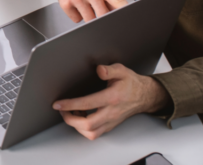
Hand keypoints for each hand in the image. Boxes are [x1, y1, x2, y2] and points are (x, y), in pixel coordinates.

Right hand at [36, 0, 126, 21]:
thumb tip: (120, 12)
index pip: (118, 1)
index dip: (124, 12)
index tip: (127, 18)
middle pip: (104, 15)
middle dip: (104, 16)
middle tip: (99, 9)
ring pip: (90, 20)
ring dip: (89, 16)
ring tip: (85, 3)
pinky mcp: (65, 4)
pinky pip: (77, 19)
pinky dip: (77, 15)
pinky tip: (75, 4)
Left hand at [53, 63, 170, 139]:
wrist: (144, 96)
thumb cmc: (131, 83)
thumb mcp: (122, 71)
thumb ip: (109, 70)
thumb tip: (99, 70)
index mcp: (112, 98)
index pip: (88, 104)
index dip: (70, 105)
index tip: (58, 104)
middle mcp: (111, 112)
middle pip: (88, 125)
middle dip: (70, 119)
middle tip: (62, 110)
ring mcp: (111, 121)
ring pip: (91, 133)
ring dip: (77, 126)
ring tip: (71, 113)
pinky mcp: (110, 125)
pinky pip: (95, 133)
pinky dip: (84, 129)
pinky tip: (81, 117)